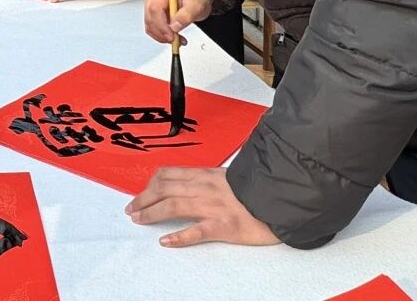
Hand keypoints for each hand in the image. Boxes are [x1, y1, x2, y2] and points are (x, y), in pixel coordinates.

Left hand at [126, 167, 279, 247]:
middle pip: (165, 188)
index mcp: (208, 175)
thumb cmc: (261, 190)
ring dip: (152, 212)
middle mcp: (206, 188)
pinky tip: (166, 241)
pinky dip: (180, 236)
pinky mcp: (226, 226)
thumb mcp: (233, 178)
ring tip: (138, 219)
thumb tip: (194, 184)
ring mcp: (215, 207)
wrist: (285, 197)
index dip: (150, 184)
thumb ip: (212, 180)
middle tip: (131, 209)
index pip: (170, 174)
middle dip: (144, 198)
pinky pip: (198, 231)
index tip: (140, 193)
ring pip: (175, 205)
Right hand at [144, 0, 213, 45]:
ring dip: (162, 36)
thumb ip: (186, 15)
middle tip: (175, 40)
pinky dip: (161, 35)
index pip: (155, 8)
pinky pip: (152, 27)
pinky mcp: (151, 12)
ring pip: (150, 24)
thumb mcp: (198, 5)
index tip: (171, 36)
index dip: (161, 25)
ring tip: (177, 39)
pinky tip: (172, 35)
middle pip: (150, 17)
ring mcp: (151, 2)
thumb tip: (175, 26)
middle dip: (162, 33)